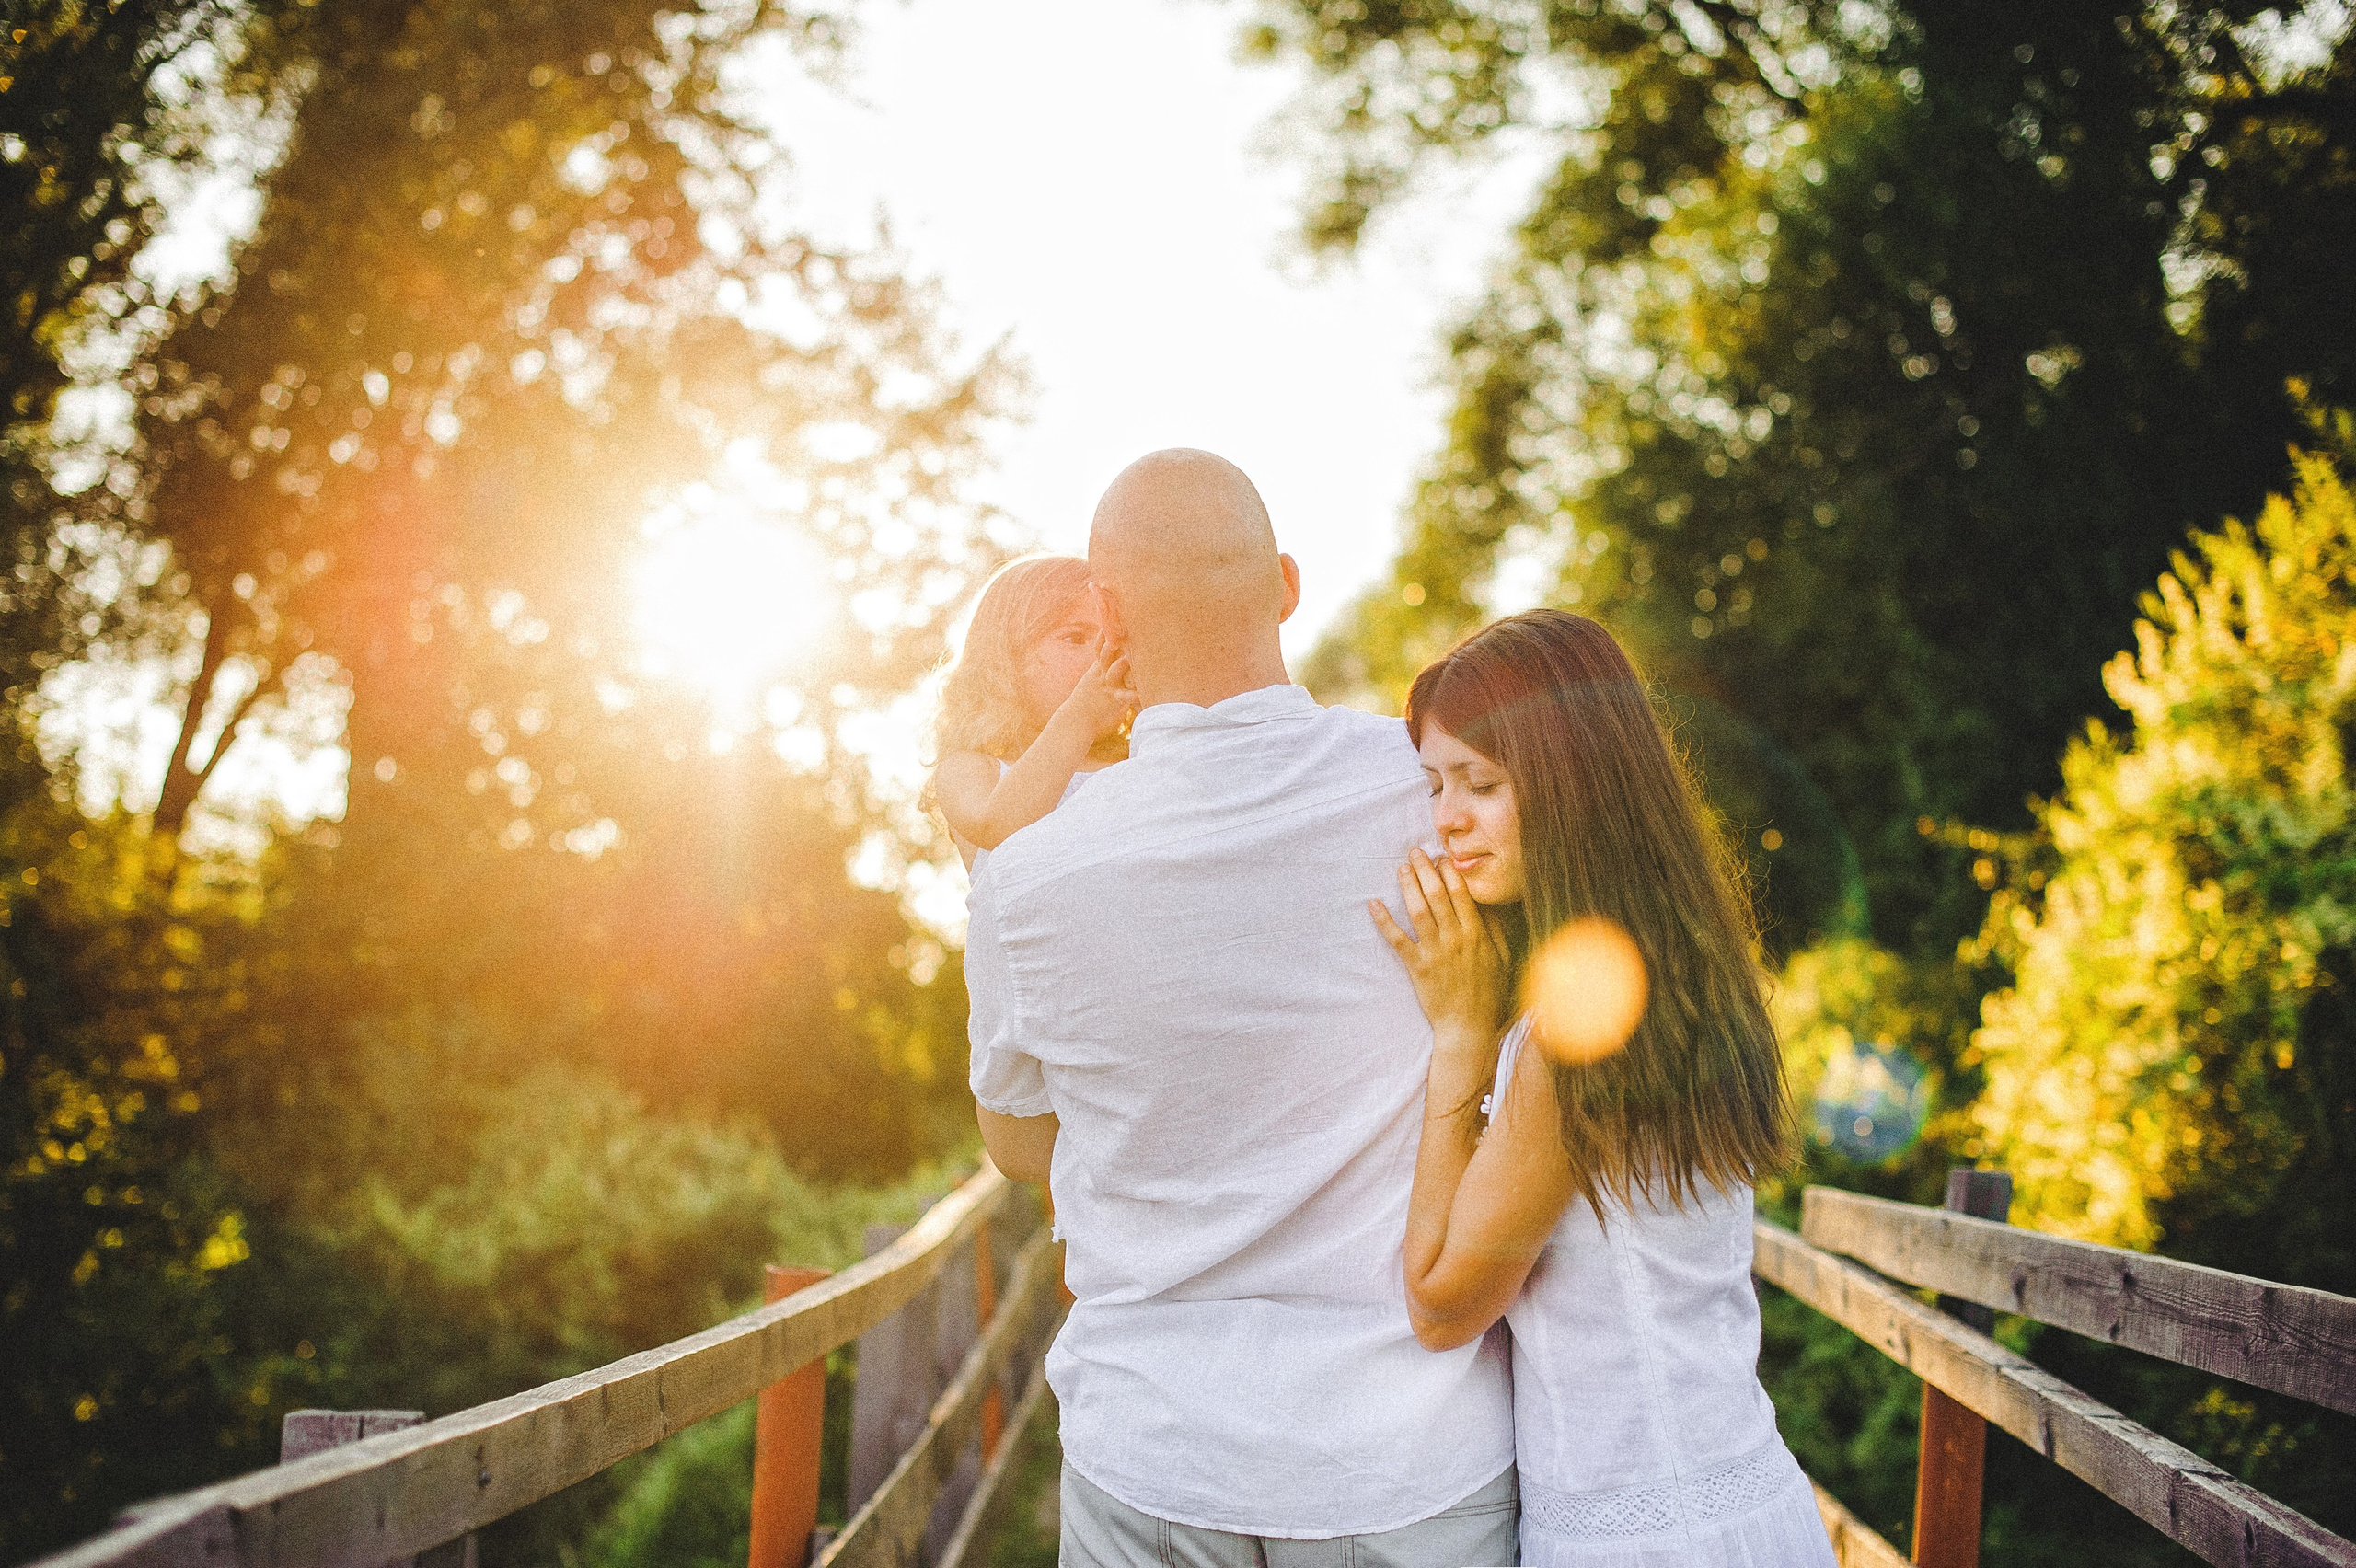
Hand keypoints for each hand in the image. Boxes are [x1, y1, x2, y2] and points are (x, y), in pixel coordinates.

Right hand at [1057, 635, 1135, 741]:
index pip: (1099, 646)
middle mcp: (1101, 673)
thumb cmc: (1089, 698)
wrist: (1077, 719)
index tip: (1112, 617)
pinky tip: (1141, 694)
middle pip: (1105, 654)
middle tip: (1121, 629)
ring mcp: (1106, 686)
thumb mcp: (1094, 678)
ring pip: (1112, 673)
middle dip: (1112, 643)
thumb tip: (1118, 652)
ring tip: (1127, 659)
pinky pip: (1123, 696)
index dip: (1105, 633)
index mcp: (1097, 667)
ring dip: (1119, 666)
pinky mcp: (1112, 700)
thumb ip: (1105, 665)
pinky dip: (1132, 695)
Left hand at [1370, 848, 1511, 1046]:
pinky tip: (1374, 904)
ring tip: (1401, 869)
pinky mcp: (1418, 968)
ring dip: (1408, 887)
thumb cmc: (1489, 993)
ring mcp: (1436, 953)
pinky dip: (1385, 921)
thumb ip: (1496, 929)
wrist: (1469, 1027)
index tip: (1440, 857)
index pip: (1462, 894)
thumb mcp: (1502, 958)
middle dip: (1425, 870)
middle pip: (1438, 896)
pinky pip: (1398, 940)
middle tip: (1415, 852)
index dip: (1449, 872)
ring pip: (1419, 912)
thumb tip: (1487, 903)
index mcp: (1477, 934)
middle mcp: (1456, 939)